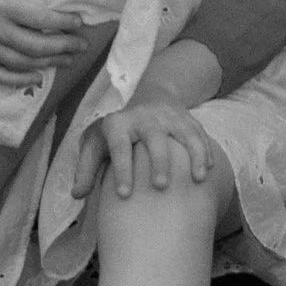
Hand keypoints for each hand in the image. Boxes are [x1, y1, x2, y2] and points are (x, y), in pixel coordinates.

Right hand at [0, 0, 89, 83]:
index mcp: (0, 4)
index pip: (38, 18)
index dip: (61, 22)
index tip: (79, 22)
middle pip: (34, 45)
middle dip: (63, 47)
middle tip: (82, 45)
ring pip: (22, 63)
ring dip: (49, 63)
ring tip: (69, 58)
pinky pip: (1, 76)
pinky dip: (21, 80)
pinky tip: (39, 77)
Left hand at [77, 86, 215, 198]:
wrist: (145, 90)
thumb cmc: (116, 127)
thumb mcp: (96, 141)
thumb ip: (86, 168)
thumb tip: (77, 195)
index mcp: (118, 123)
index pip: (119, 146)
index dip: (121, 169)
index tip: (124, 194)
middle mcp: (144, 116)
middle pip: (153, 137)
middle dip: (158, 161)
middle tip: (160, 186)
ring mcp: (168, 116)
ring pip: (183, 133)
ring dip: (192, 154)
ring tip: (197, 178)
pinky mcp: (186, 118)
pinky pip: (199, 133)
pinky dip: (205, 150)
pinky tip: (208, 170)